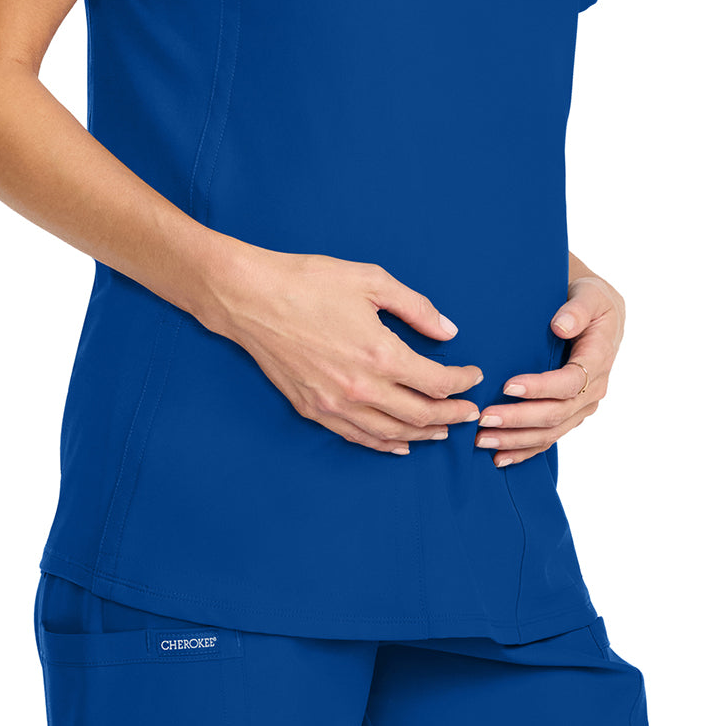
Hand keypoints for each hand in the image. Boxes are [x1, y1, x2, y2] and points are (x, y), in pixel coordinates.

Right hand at [205, 246, 484, 453]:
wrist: (251, 298)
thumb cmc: (310, 282)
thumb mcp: (370, 280)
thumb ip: (416, 308)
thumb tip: (449, 331)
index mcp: (380, 353)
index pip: (436, 382)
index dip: (462, 382)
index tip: (474, 376)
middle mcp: (361, 388)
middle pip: (420, 415)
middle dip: (452, 415)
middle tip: (470, 413)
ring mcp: (335, 404)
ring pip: (392, 433)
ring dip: (423, 434)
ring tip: (443, 431)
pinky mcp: (313, 410)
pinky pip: (358, 437)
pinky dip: (385, 444)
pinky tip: (399, 444)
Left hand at [473, 273, 626, 466]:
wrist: (601, 313)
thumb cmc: (591, 300)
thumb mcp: (590, 295)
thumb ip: (577, 310)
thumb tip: (561, 326)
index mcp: (598, 360)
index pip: (568, 382)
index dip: (539, 388)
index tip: (507, 385)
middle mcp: (593, 390)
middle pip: (556, 414)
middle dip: (518, 419)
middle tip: (483, 418)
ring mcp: (582, 406)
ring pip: (550, 432)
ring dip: (516, 439)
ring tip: (482, 440)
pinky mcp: (570, 414)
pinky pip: (549, 438)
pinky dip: (525, 450)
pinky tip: (500, 458)